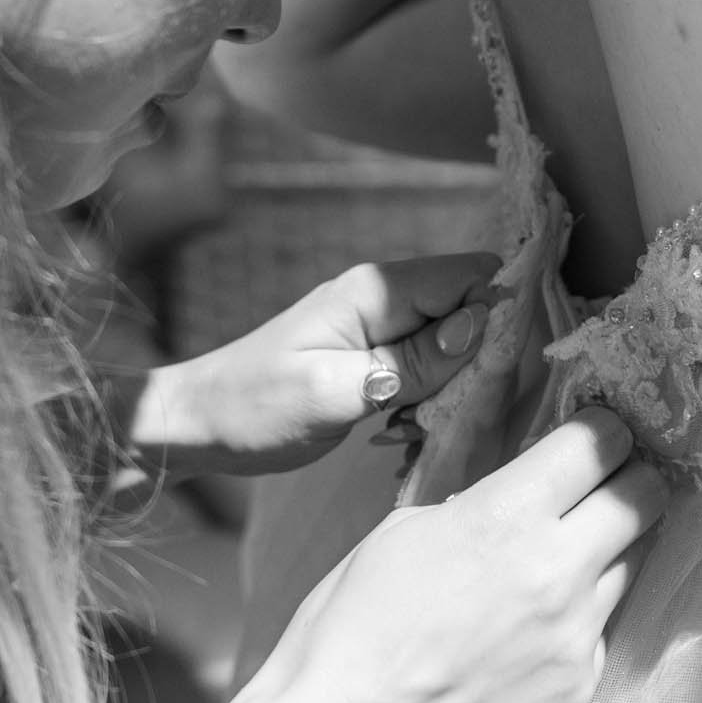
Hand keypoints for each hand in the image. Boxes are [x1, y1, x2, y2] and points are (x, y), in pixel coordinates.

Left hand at [129, 254, 497, 476]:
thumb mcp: (332, 393)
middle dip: (483, 355)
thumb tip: (478, 329)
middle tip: (458, 409)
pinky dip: (434, 394)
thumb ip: (409, 363)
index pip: (471, 276)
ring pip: (456, 338)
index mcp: (376, 290)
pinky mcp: (376, 354)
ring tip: (428, 422)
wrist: (202, 422)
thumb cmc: (255, 407)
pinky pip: (431, 362)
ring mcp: (381, 325)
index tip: (497, 373)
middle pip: (471, 306)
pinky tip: (410, 426)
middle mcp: (384, 296)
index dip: (499, 318)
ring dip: (459, 381)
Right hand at [234, 407, 669, 702]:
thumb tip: (515, 487)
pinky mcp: (579, 688)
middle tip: (598, 485)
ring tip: (557, 559)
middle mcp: (558, 571)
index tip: (591, 434)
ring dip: (605, 548)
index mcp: (505, 517)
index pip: (600, 443)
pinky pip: (600, 629)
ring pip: (633, 562)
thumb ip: (474, 501)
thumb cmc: (348, 629)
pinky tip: (529, 630)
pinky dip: (577, 617)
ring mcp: (576, 636)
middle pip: (646, 497)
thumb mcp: (400, 531)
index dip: (601, 429)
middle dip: (628, 480)